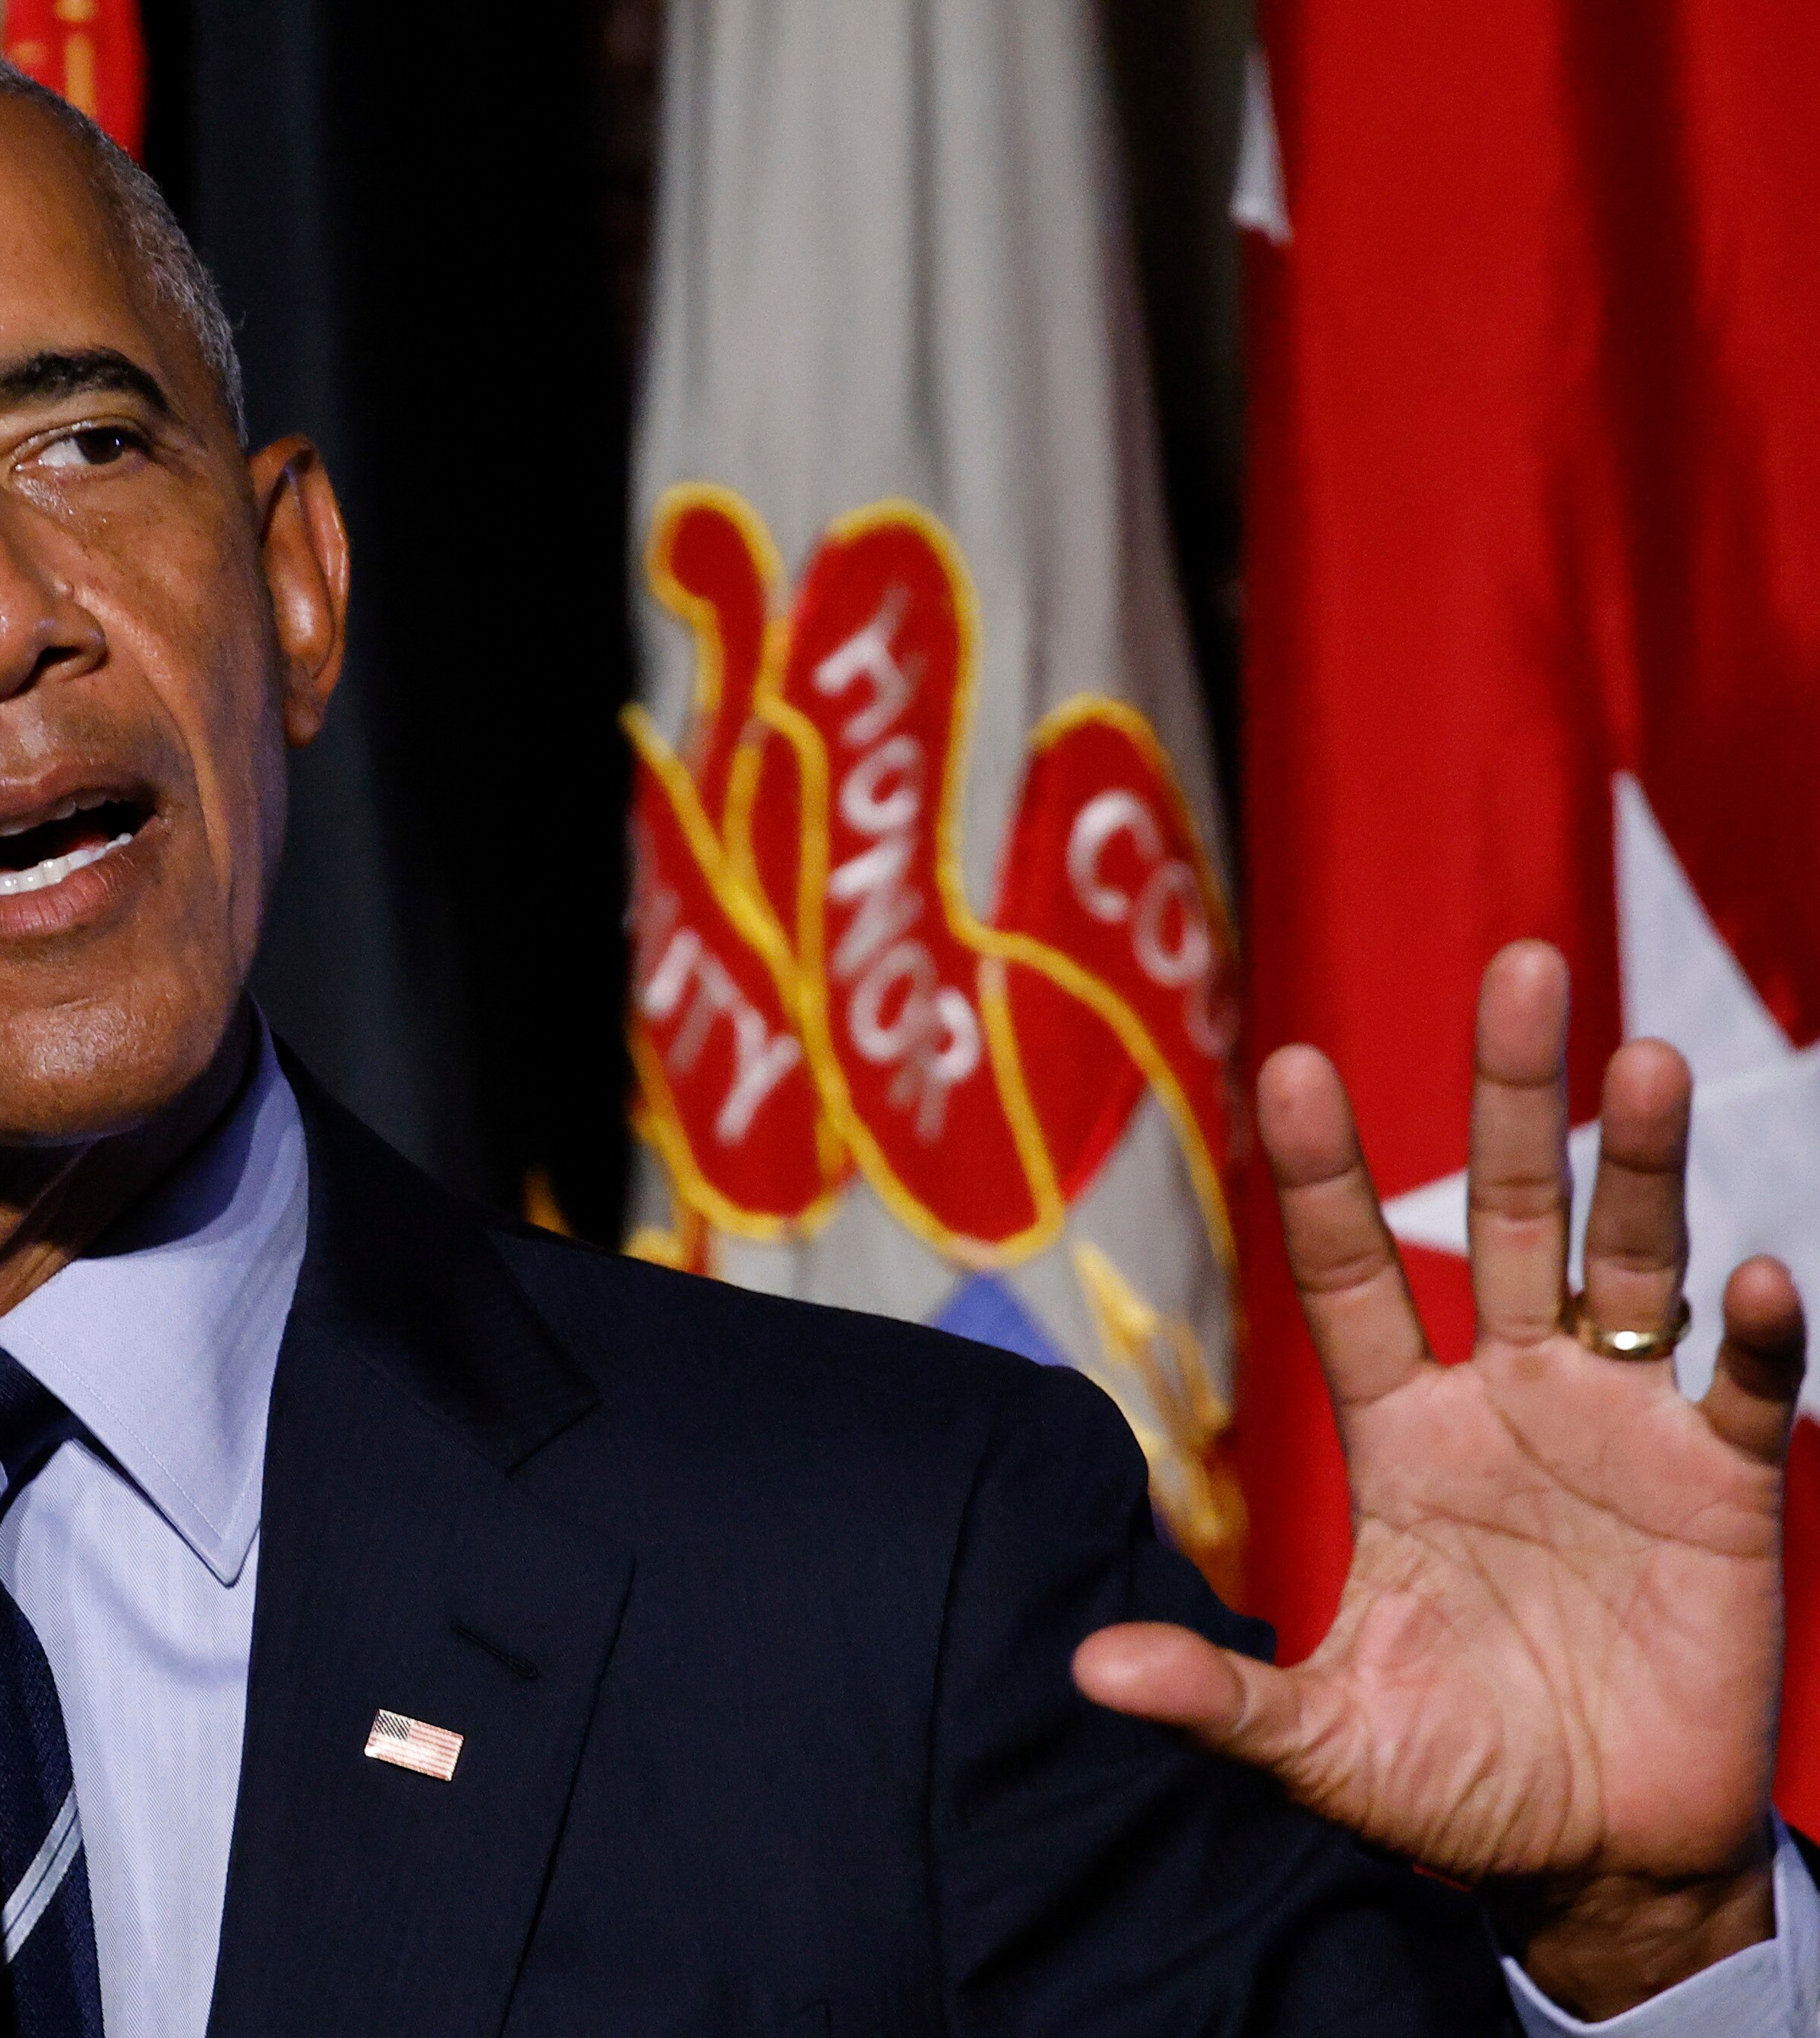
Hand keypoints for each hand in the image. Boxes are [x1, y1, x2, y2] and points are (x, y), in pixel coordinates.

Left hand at [1071, 940, 1808, 2017]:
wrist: (1596, 1862)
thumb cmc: (1452, 1786)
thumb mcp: (1324, 1742)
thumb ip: (1220, 1700)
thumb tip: (1085, 1669)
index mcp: (1401, 1435)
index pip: (1350, 1274)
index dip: (1323, 1175)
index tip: (1290, 1059)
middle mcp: (1509, 1401)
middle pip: (1507, 1218)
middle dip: (1511, 1096)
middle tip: (1522, 964)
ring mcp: (1620, 1432)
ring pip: (1630, 1263)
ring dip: (1644, 1165)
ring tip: (1646, 1058)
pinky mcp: (1721, 1492)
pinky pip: (1740, 1390)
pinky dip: (1750, 1334)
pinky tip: (1751, 1276)